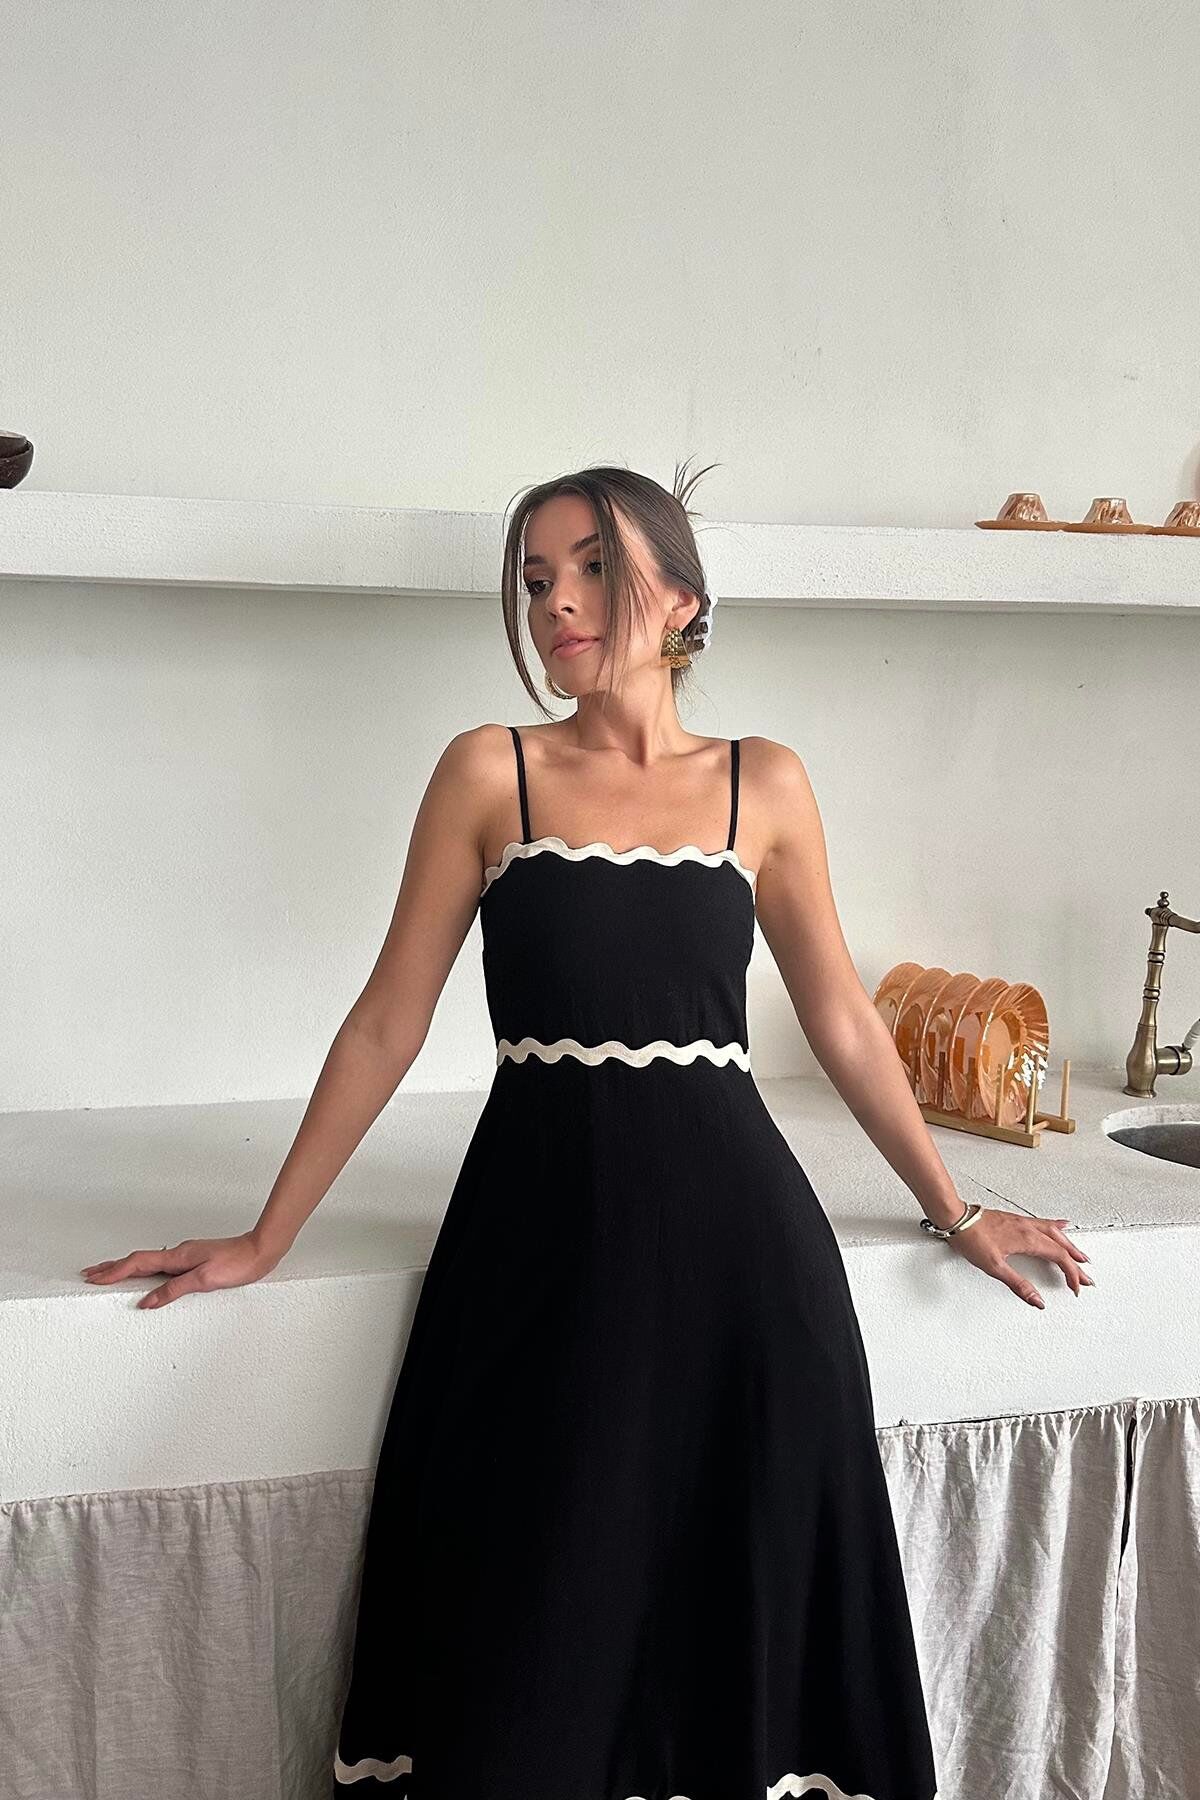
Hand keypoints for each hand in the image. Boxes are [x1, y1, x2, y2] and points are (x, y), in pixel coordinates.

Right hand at [79, 1232, 280, 1308]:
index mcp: (177, 1257)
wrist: (260, 1251)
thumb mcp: (204, 1279)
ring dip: (126, 1268)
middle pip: (138, 1260)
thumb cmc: (238, 1263)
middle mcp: (178, 1254)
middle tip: (91, 1273)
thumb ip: (174, 1290)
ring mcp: (185, 1256)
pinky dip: (145, 1270)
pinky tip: (146, 1276)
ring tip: (110, 1274)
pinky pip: (161, 1266)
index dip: (115, 1272)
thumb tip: (147, 1301)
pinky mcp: (193, 1261)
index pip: (138, 1264)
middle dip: (112, 1268)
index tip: (95, 1279)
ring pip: (148, 1262)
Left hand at [942, 1207, 1093, 1308]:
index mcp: (1028, 1240)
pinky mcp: (1016, 1220)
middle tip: (1087, 1277)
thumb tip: (1037, 1300)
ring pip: (1055, 1233)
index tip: (1076, 1287)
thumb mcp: (994, 1267)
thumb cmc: (971, 1238)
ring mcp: (1023, 1222)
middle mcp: (1029, 1228)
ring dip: (1070, 1246)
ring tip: (1081, 1256)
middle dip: (1076, 1263)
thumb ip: (1018, 1284)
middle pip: (1062, 1246)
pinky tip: (1061, 1225)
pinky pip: (1044, 1223)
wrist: (955, 1217)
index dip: (1071, 1274)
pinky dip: (1056, 1227)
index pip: (1059, 1257)